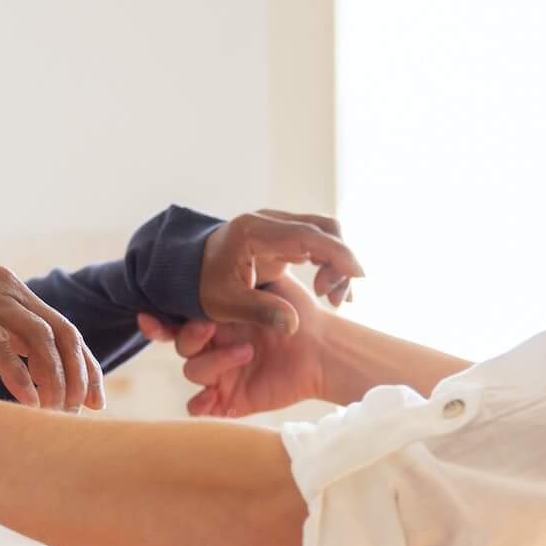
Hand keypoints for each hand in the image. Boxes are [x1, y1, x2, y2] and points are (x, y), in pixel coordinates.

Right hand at [0, 255, 104, 411]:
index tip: (97, 401)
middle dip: (80, 374)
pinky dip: (19, 375)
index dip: (86, 366)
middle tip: (84, 410)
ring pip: (40, 337)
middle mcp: (9, 292)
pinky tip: (28, 401)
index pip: (65, 331)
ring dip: (54, 378)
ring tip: (56, 411)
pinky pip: (0, 344)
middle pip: (63, 333)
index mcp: (15, 297)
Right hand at [138, 270, 333, 417]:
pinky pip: (198, 407)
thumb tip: (221, 260)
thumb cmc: (299, 315)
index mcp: (217, 319)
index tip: (148, 315)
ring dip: (213, 362)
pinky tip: (211, 399)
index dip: (158, 322)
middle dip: (190, 336)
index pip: (177, 321)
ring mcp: (220, 374)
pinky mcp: (230, 399)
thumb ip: (244, 276)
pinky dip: (199, 405)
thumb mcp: (270, 286)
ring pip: (192, 372)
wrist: (324, 349)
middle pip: (180, 345)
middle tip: (210, 326)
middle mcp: (214, 346)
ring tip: (248, 352)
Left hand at [199, 210, 362, 333]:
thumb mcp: (225, 304)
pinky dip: (329, 262)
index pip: (306, 235)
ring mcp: (277, 225)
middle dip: (341, 260)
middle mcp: (269, 220)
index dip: (337, 253)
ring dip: (337, 262)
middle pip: (323, 227)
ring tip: (334, 298)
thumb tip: (293, 325)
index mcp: (254, 232)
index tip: (357, 275)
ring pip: (324, 232)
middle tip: (338, 298)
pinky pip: (317, 241)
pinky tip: (330, 289)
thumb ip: (259, 312)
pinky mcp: (283, 235)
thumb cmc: (203, 286)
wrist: (188, 269)